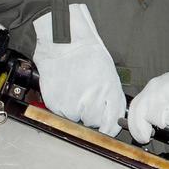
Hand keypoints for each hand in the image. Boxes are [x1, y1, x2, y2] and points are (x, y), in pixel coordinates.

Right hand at [31, 5, 124, 136]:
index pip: (112, 124)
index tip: (105, 127)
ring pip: (76, 119)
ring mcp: (73, 104)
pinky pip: (60, 113)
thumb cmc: (87, 54)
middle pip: (93, 123)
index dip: (108, 128)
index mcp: (109, 94)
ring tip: (74, 92)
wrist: (64, 40)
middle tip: (85, 99)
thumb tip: (112, 118)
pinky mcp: (55, 103)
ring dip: (75, 111)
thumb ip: (112, 99)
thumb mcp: (109, 76)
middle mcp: (93, 101)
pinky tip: (64, 90)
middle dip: (91, 116)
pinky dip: (62, 106)